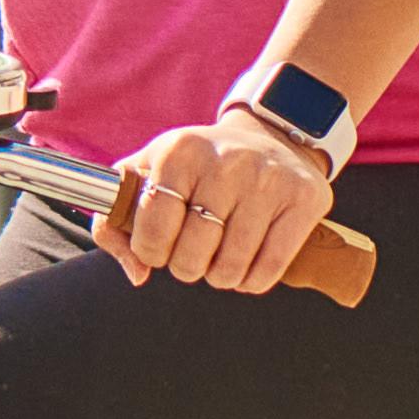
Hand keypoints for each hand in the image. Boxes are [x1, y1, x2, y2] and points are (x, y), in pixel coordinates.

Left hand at [104, 105, 346, 294]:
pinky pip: (268, 271)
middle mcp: (225, 161)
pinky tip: (248, 261)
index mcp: (179, 152)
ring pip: (230, 269)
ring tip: (220, 255)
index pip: (151, 232)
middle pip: (191, 256)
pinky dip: (252, 280)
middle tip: (195, 252)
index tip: (160, 246)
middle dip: (187, 266)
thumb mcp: (148, 175)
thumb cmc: (197, 168)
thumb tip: (138, 273)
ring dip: (220, 275)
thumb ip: (114, 223)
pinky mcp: (303, 199)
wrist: (268, 138)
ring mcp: (268, 180)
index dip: (150, 252)